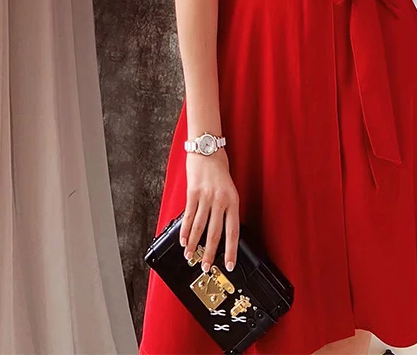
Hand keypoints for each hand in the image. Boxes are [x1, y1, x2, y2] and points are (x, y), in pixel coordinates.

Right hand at [180, 148, 239, 272]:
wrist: (207, 149)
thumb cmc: (219, 167)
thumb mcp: (229, 188)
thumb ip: (226, 207)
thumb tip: (221, 229)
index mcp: (233, 200)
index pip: (233, 231)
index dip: (231, 250)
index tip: (230, 265)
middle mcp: (220, 200)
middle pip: (215, 233)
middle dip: (210, 253)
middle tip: (205, 267)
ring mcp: (205, 197)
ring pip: (199, 227)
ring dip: (194, 245)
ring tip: (191, 257)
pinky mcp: (192, 193)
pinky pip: (188, 216)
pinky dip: (184, 231)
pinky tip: (182, 241)